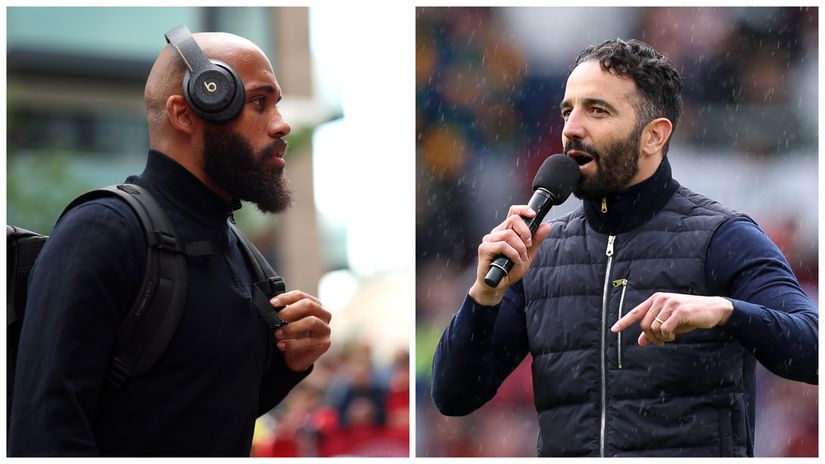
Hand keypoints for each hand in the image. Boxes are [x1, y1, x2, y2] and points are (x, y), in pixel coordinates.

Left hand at [271, 290, 331, 371]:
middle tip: (276, 319)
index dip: (286, 298)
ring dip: (291, 327)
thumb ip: (283, 313)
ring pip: (312, 321)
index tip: (272, 303)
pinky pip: (309, 341)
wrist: (296, 358)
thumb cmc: (292, 336)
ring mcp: (325, 328)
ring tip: (277, 333)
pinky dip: (292, 343)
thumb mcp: (287, 322)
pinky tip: (281, 345)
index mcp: (314, 305)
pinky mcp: (325, 343)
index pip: (300, 295)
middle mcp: (323, 314)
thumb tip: (271, 308)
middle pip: (309, 305)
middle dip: (290, 311)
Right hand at [469, 205, 552, 305]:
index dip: (523, 209)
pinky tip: (515, 261)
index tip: (534, 215)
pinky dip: (513, 254)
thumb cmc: (510, 270)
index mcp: (506, 231)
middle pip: (513, 219)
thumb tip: (547, 226)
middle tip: (529, 245)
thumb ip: (536, 241)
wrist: (498, 286)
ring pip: (508, 234)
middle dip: (526, 232)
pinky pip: (502, 245)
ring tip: (521, 258)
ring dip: (520, 248)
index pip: (513, 212)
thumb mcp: (528, 255)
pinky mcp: (484, 248)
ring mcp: (489, 240)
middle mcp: (497, 232)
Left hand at [611, 292, 732, 345]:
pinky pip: (665, 329)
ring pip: (653, 328)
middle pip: (644, 324)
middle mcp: (660, 299)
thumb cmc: (689, 316)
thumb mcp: (669, 322)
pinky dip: (668, 336)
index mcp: (656, 300)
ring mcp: (670, 304)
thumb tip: (640, 342)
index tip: (613, 330)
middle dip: (650, 337)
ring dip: (660, 338)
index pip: (635, 312)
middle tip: (660, 342)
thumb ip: (654, 330)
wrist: (713, 309)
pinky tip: (674, 335)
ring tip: (670, 337)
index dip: (624, 322)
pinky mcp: (679, 311)